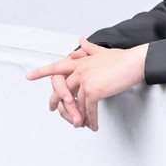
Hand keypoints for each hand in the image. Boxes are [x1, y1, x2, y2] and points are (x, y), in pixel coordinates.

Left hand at [27, 39, 147, 130]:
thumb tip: (80, 40)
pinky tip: (93, 126)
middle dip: (56, 102)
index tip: (29, 76)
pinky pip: (88, 109)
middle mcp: (80, 71)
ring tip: (80, 125)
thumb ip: (90, 48)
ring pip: (76, 104)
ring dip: (78, 116)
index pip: (57, 67)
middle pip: (62, 90)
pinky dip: (91, 119)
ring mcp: (85, 81)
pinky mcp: (94, 91)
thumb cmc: (123, 57)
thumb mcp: (103, 51)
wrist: (136, 62)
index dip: (42, 72)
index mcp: (81, 62)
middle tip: (52, 110)